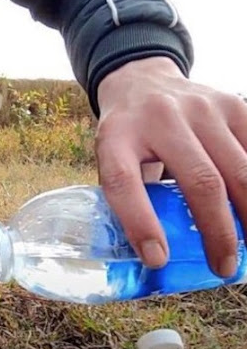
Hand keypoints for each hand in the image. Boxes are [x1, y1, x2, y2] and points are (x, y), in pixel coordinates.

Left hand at [96, 56, 246, 277]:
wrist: (140, 81)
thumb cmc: (127, 134)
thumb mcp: (114, 158)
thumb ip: (131, 196)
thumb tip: (159, 255)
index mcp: (117, 137)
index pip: (125, 182)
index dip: (141, 224)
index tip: (158, 259)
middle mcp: (160, 118)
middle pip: (200, 181)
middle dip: (218, 232)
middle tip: (223, 267)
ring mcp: (201, 108)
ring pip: (240, 170)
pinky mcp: (232, 105)